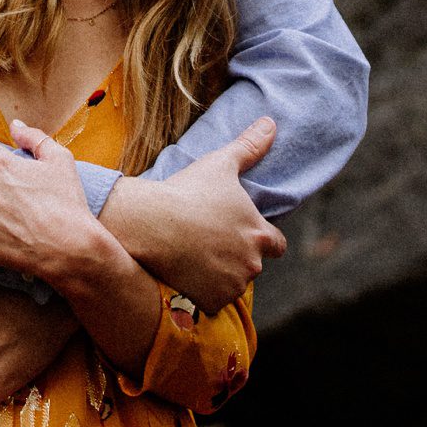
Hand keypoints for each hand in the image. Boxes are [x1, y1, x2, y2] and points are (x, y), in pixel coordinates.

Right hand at [99, 120, 282, 314]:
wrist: (150, 223)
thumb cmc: (187, 190)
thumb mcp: (221, 163)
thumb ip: (250, 147)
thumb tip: (272, 123)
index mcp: (260, 234)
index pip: (277, 245)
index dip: (261, 239)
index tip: (241, 233)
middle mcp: (252, 264)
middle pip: (252, 265)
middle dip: (237, 257)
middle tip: (209, 242)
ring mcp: (231, 285)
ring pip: (232, 284)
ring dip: (220, 275)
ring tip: (194, 256)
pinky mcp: (209, 302)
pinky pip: (210, 301)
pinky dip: (201, 292)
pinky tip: (185, 273)